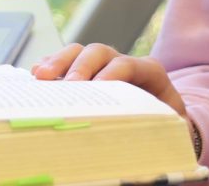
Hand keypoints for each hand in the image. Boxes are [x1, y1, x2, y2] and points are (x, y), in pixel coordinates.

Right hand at [31, 42, 187, 119]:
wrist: (166, 123)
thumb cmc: (167, 127)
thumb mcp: (172, 130)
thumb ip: (165, 133)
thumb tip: (150, 157)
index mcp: (150, 73)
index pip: (130, 64)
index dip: (113, 72)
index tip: (97, 87)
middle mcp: (122, 63)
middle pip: (99, 52)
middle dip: (82, 66)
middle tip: (69, 85)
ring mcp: (102, 65)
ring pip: (79, 52)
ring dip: (58, 62)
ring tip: (42, 76)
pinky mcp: (85, 72)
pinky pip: (65, 61)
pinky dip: (50, 65)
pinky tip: (36, 75)